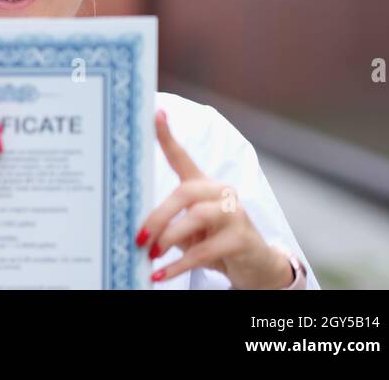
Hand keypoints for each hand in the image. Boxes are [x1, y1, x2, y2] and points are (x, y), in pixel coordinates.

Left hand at [137, 110, 293, 288]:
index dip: (167, 135)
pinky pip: (205, 250)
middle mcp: (220, 193)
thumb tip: (133, 229)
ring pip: (197, 218)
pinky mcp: (242, 239)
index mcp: (203, 186)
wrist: (254, 265)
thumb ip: (167, 221)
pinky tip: (161, 274)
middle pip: (185, 193)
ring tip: (151, 255)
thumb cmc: (213, 241)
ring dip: (169, 238)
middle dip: (158, 217)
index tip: (155, 113)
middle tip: (139, 238)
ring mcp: (235, 214)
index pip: (182, 156)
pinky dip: (179, 265)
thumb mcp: (187, 228)